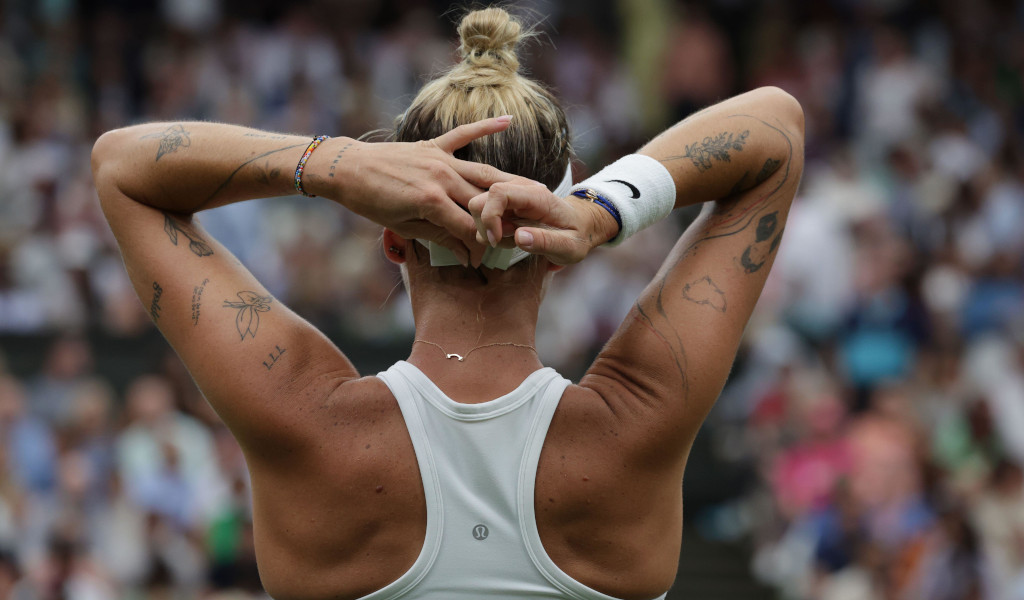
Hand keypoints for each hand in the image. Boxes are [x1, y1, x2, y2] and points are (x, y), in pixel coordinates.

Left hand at [309, 116, 519, 265]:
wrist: (348, 169)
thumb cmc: (371, 202)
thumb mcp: (404, 227)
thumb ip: (440, 236)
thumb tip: (466, 254)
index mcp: (433, 202)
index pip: (469, 228)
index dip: (480, 247)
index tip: (487, 259)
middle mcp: (442, 177)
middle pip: (482, 202)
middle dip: (500, 221)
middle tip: (518, 233)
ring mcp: (440, 158)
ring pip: (483, 173)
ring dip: (508, 184)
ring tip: (533, 192)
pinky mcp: (434, 146)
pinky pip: (464, 135)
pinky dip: (485, 126)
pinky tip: (508, 121)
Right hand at [467, 181, 619, 264]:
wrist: (581, 226)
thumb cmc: (577, 235)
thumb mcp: (569, 246)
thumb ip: (546, 242)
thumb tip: (518, 237)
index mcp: (535, 196)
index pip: (498, 193)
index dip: (489, 217)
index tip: (497, 239)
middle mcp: (519, 192)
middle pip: (480, 200)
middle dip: (484, 227)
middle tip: (505, 242)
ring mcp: (510, 199)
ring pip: (478, 209)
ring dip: (487, 231)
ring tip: (512, 241)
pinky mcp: (506, 208)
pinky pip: (484, 218)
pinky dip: (491, 232)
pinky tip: (510, 238)